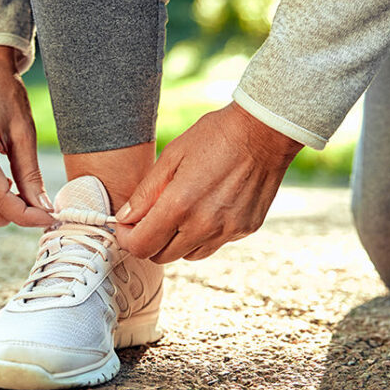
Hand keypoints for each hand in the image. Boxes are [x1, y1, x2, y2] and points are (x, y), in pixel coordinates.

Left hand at [113, 102, 302, 262]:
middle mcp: (204, 225)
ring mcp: (227, 231)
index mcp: (180, 205)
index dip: (127, 238)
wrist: (264, 132)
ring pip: (188, 255)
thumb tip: (126, 217)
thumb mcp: (172, 156)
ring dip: (177, 241)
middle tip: (151, 217)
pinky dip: (204, 234)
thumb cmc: (215, 137)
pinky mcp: (244, 230)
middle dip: (150, 240)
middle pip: (162, 257)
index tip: (127, 227)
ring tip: (183, 211)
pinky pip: (214, 244)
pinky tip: (208, 207)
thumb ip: (146, 192)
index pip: (141, 246)